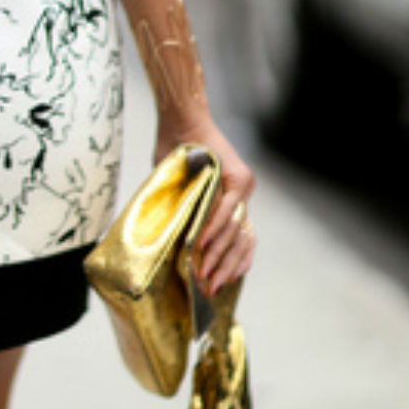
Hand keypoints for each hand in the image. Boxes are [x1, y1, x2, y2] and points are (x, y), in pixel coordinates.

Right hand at [155, 113, 255, 296]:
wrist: (180, 118)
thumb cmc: (176, 149)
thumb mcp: (179, 187)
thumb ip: (181, 210)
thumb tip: (165, 239)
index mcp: (233, 200)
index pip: (242, 241)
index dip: (233, 266)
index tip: (218, 288)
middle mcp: (244, 196)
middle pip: (242, 243)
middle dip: (225, 269)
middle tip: (210, 290)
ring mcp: (244, 187)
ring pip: (234, 231)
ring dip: (217, 256)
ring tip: (203, 274)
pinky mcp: (237, 178)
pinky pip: (225, 211)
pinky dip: (213, 230)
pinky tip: (202, 246)